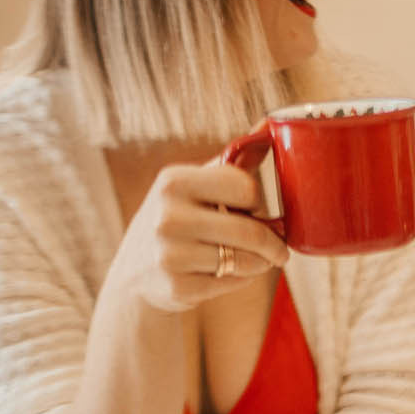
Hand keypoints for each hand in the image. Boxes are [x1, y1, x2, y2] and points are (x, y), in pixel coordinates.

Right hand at [110, 160, 288, 314]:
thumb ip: (231, 162)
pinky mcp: (177, 288)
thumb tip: (270, 125)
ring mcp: (170, 254)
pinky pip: (232, 283)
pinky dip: (240, 280)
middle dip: (273, 242)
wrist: (136, 275)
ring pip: (246, 260)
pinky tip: (228, 273)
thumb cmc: (176, 221)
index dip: (259, 201)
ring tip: (257, 260)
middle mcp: (167, 216)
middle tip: (279, 248)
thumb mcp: (192, 186)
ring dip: (260, 262)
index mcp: (173, 182)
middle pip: (251, 230)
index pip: (244, 187)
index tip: (259, 209)